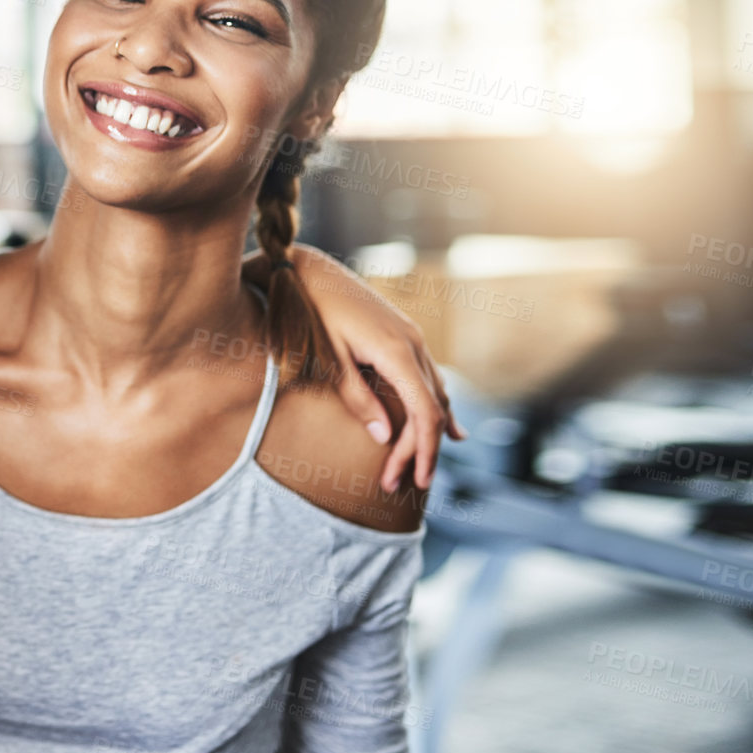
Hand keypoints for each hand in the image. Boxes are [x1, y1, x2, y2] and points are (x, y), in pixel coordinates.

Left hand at [290, 244, 464, 493]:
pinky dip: (435, 405)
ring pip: (435, 393)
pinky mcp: (402, 335)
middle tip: (397, 483)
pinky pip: (428, 377)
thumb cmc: (309, 314)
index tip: (416, 480)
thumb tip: (385, 437)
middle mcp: (413, 344)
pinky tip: (447, 428)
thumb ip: (356, 397)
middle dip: (419, 449)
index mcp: (396, 352)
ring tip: (416, 467)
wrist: (305, 269)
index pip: (426, 412)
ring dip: (426, 431)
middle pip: (432, 408)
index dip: (424, 450)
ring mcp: (411, 337)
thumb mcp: (327, 359)